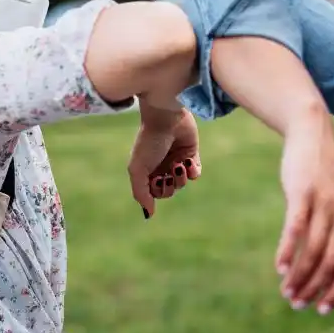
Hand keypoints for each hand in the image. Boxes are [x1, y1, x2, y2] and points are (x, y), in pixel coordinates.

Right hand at [127, 103, 201, 217]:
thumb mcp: (137, 169)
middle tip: (167, 175)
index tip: (156, 180)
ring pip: (183, 182)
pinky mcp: (191, 153)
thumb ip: (141, 193)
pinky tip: (188, 162)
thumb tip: (149, 215)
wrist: (166, 118)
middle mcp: (162, 166)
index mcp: (148, 170)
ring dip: (182, 178)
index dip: (157, 191)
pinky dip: (193, 172)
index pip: (155, 193)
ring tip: (179, 165)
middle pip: (170, 190)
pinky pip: (195, 173)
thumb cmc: (149, 142)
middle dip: (170, 186)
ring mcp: (177, 160)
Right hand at [275, 113, 333, 314]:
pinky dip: (288, 252)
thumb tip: (327, 268)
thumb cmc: (324, 175)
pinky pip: (296, 229)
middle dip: (314, 288)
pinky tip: (279, 268)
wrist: (313, 134)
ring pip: (313, 251)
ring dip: (299, 276)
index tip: (321, 310)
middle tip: (296, 304)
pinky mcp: (303, 193)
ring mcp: (325, 203)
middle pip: (331, 263)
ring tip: (286, 291)